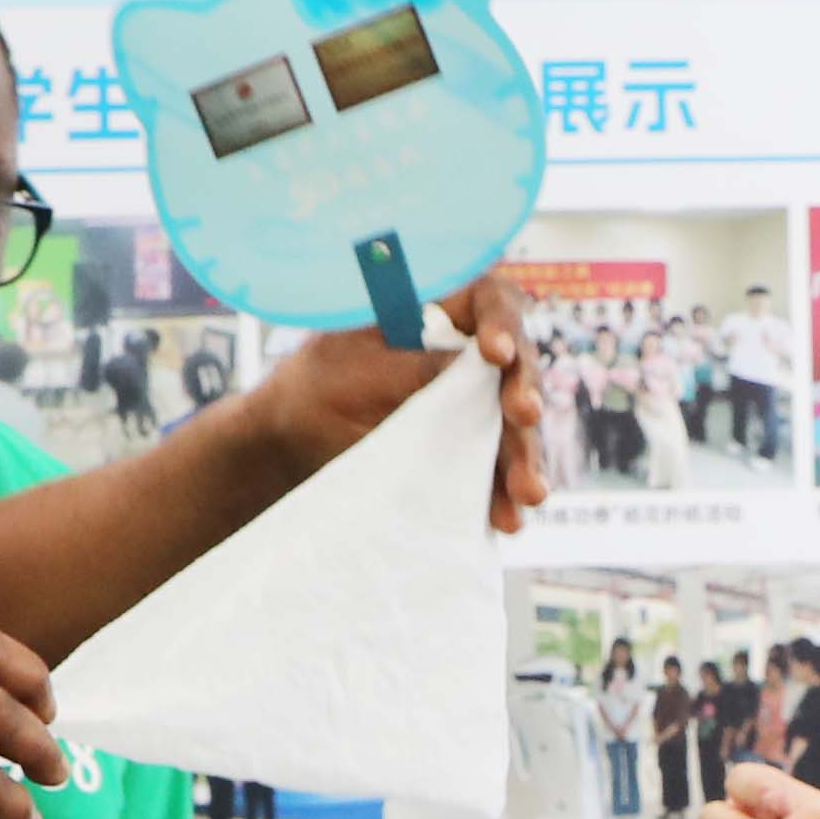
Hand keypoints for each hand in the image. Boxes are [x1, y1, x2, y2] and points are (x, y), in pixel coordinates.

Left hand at [247, 258, 551, 531]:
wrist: (292, 445)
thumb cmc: (314, 388)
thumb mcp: (357, 372)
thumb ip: (414, 369)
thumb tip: (478, 368)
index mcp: (438, 310)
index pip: (489, 300)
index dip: (502, 321)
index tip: (494, 353)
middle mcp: (466, 353)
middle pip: (516, 364)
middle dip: (524, 393)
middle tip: (523, 416)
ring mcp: (472, 404)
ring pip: (514, 425)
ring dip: (524, 457)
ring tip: (527, 492)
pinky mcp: (468, 450)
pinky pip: (497, 469)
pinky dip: (502, 494)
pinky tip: (508, 518)